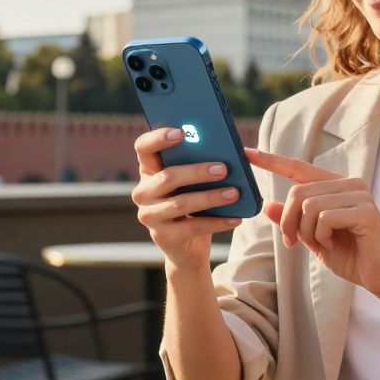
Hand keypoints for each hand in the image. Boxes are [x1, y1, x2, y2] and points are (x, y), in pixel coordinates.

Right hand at [131, 127, 242, 271]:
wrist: (187, 247)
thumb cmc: (194, 205)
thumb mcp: (193, 184)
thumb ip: (199, 165)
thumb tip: (226, 152)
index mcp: (149, 171)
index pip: (143, 147)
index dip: (158, 138)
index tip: (181, 132)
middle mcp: (143, 192)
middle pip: (167, 176)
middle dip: (197, 171)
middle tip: (224, 169)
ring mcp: (149, 215)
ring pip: (180, 203)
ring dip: (210, 197)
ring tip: (234, 193)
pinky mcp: (162, 236)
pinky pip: (192, 227)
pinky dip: (216, 222)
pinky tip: (235, 218)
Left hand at [245, 147, 379, 299]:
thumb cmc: (352, 258)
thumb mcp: (313, 239)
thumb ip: (293, 221)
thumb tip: (267, 205)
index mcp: (337, 186)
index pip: (299, 168)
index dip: (272, 161)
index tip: (246, 152)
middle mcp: (350, 184)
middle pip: (298, 192)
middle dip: (288, 222)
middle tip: (292, 243)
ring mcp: (359, 194)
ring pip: (309, 205)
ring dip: (307, 232)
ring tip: (322, 244)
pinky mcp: (365, 210)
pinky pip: (324, 217)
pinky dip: (321, 236)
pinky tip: (333, 245)